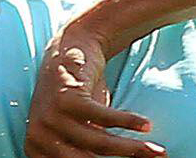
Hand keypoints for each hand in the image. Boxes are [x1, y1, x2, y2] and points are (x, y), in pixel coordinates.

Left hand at [25, 27, 160, 157]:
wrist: (69, 48)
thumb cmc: (74, 98)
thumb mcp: (74, 131)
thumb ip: (83, 152)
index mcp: (36, 150)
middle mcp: (38, 137)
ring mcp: (51, 118)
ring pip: (100, 143)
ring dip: (134, 148)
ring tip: (158, 151)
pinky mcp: (68, 98)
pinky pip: (105, 119)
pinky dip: (129, 122)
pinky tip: (146, 125)